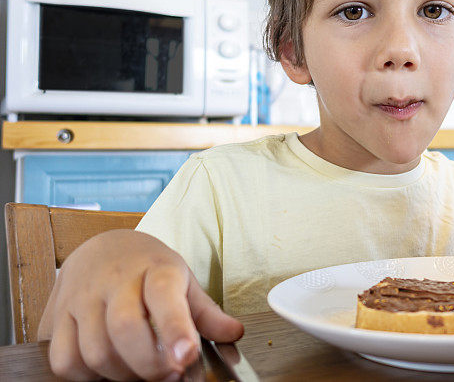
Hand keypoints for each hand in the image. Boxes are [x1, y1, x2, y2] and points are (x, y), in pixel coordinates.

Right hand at [38, 230, 243, 380]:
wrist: (102, 246)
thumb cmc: (148, 268)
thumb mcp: (182, 280)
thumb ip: (207, 313)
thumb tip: (234, 333)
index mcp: (155, 268)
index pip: (163, 295)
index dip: (175, 328)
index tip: (186, 356)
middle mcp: (115, 280)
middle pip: (125, 329)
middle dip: (149, 364)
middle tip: (169, 374)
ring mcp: (82, 298)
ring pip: (95, 350)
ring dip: (121, 374)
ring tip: (140, 371)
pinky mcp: (56, 317)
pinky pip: (64, 359)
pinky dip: (86, 375)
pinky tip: (106, 368)